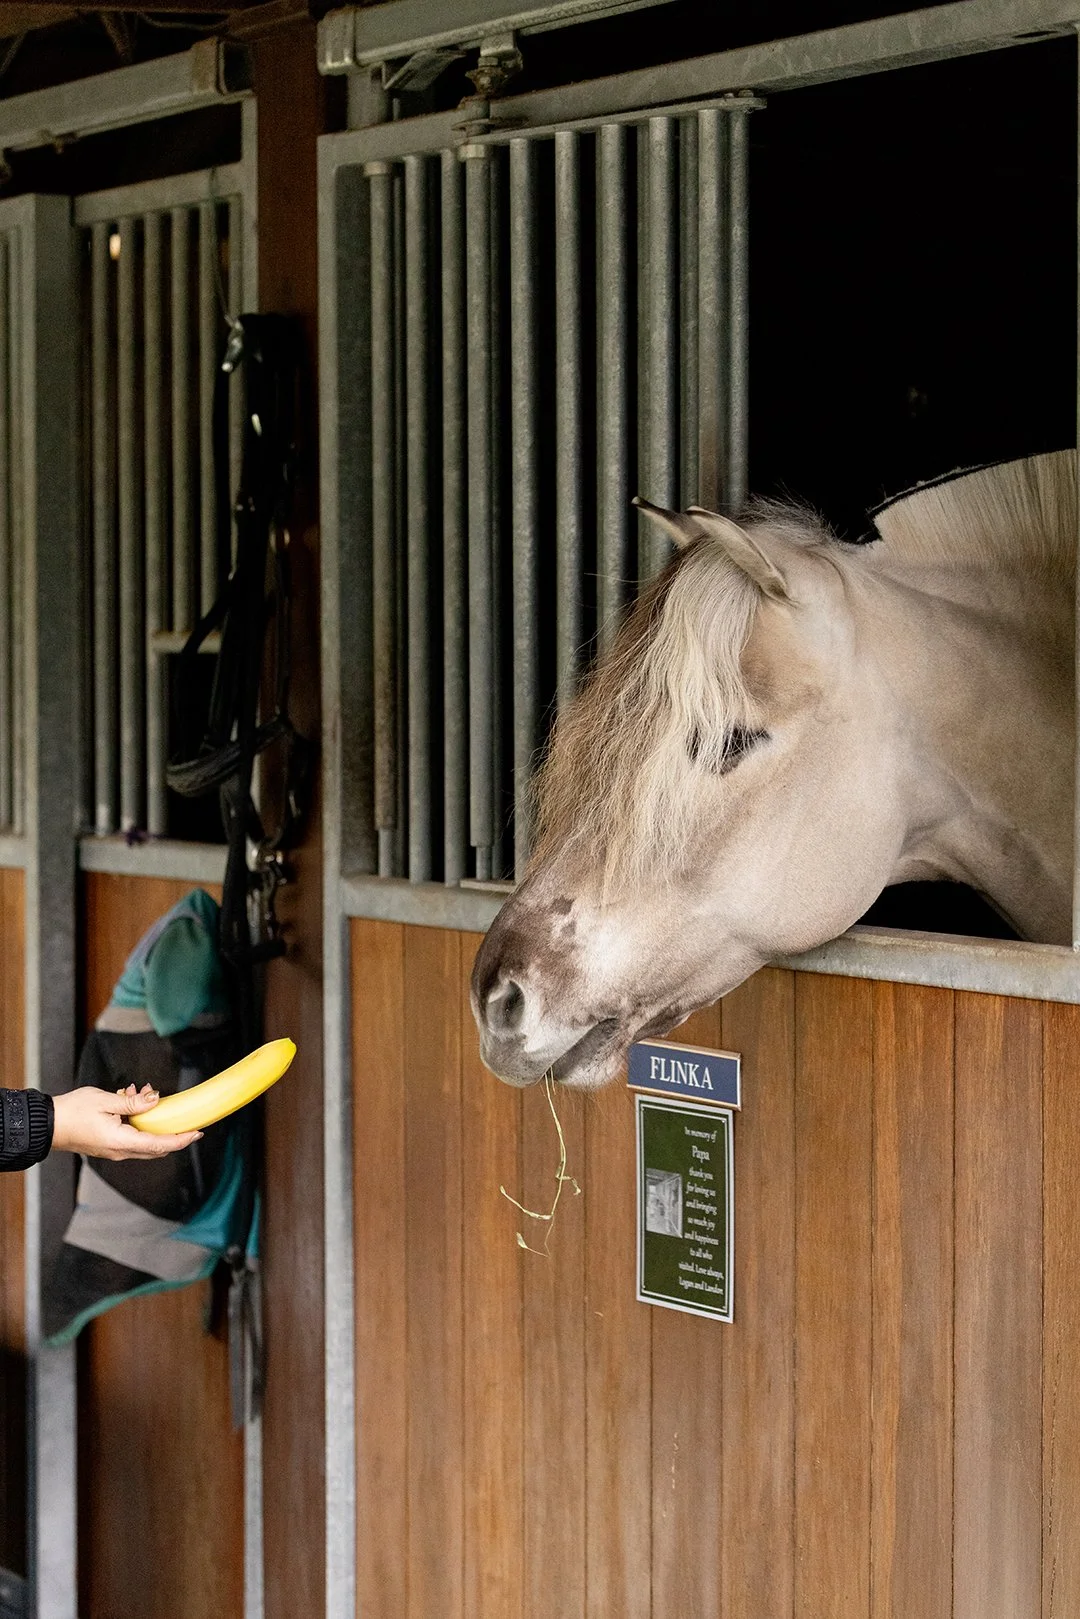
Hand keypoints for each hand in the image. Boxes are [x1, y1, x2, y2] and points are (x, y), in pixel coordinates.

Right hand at [51, 1085, 202, 1160]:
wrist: (48, 1124)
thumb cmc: (72, 1112)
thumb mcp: (106, 1101)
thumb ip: (133, 1103)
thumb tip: (155, 1099)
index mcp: (121, 1142)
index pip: (160, 1145)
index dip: (181, 1140)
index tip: (197, 1132)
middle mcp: (120, 1151)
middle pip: (156, 1146)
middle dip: (169, 1128)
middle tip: (179, 1110)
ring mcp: (114, 1151)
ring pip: (144, 1140)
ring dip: (150, 1119)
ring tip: (141, 1092)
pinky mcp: (109, 1146)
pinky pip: (131, 1136)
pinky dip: (137, 1120)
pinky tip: (129, 1099)